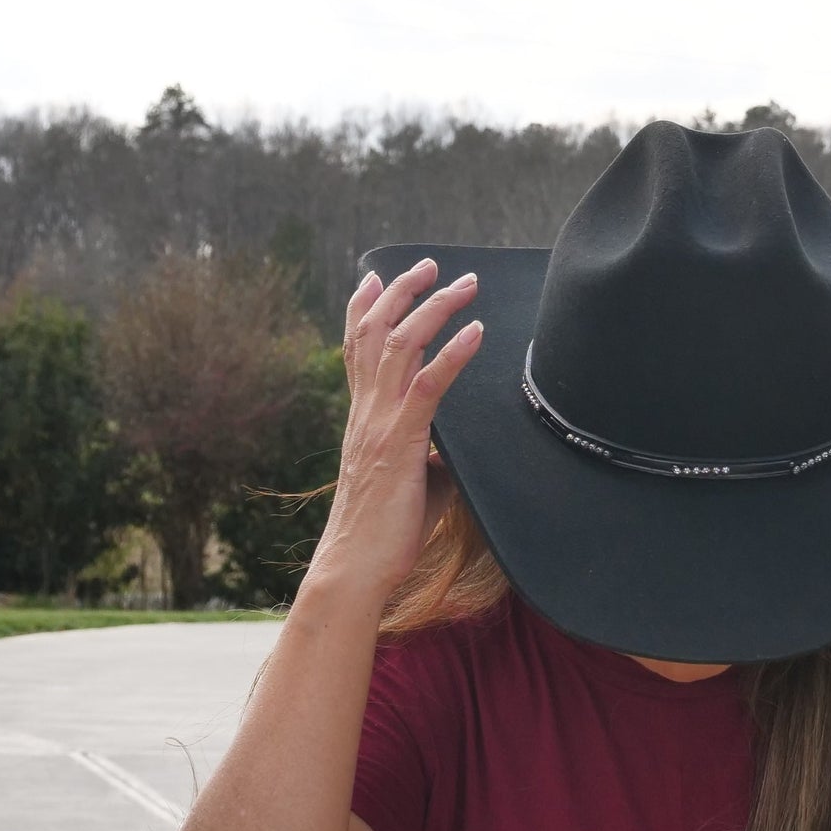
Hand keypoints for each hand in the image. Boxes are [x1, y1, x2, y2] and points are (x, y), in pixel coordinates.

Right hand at [305, 257, 481, 599]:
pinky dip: (453, 354)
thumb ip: (432, 457)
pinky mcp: (401, 443)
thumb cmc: (385, 533)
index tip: (373, 275)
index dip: (362, 308)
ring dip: (433, 307)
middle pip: (375, 332)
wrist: (357, 568)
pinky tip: (475, 332)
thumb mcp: (413, 483)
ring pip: (400, 346)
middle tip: (429, 263)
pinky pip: (428, 386)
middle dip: (402, 291)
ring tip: (464, 284)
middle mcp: (366, 412)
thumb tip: (457, 452)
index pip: (355, 350)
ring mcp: (380, 424)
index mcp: (363, 418)